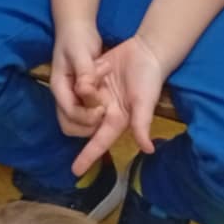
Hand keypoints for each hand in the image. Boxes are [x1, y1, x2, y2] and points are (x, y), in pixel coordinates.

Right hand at [48, 22, 107, 142]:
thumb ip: (84, 72)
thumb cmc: (76, 38)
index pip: (69, 113)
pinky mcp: (83, 96)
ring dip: (95, 119)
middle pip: (71, 125)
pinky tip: (110, 100)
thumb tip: (85, 91)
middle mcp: (65, 96)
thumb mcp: (80, 52)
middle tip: (105, 111)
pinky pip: (89, 113)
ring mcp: (73, 97)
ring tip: (108, 104)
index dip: (86, 116)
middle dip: (89, 124)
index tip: (103, 109)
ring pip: (81, 123)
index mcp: (59, 87)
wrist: (78, 28)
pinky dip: (99, 112)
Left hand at [72, 36, 167, 175]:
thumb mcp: (145, 102)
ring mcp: (97, 95)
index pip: (100, 142)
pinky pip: (80, 83)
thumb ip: (142, 124)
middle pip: (82, 121)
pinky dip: (86, 76)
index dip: (88, 156)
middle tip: (94, 89)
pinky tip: (101, 66)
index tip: (74, 172)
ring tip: (103, 73)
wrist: (145, 51)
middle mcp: (105, 111)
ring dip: (85, 89)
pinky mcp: (93, 80)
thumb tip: (148, 150)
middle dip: (82, 111)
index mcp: (117, 120)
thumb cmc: (149, 80)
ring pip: (78, 101)